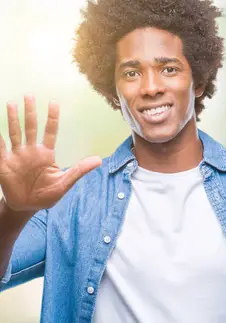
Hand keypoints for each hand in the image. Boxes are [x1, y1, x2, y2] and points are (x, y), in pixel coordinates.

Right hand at [0, 95, 100, 212]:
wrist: (27, 207)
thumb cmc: (47, 195)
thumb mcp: (64, 183)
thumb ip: (79, 171)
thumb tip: (99, 160)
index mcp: (46, 154)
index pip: (50, 131)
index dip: (52, 117)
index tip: (53, 102)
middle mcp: (31, 151)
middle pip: (30, 127)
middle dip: (30, 112)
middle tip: (29, 95)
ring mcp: (17, 156)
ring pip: (15, 133)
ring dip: (13, 119)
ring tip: (11, 103)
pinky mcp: (4, 164)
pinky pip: (0, 148)